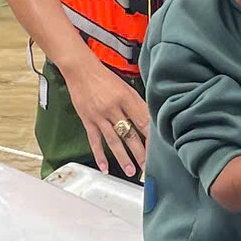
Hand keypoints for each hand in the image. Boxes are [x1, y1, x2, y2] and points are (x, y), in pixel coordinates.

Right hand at [64, 58, 150, 177]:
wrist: (81, 70)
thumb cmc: (104, 77)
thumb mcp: (125, 87)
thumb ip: (136, 104)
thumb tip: (150, 121)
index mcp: (126, 98)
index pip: (142, 121)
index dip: (151, 137)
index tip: (158, 150)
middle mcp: (113, 108)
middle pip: (130, 134)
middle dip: (140, 152)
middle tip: (148, 167)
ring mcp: (99, 116)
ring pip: (114, 141)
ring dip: (123, 158)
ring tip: (132, 171)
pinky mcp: (88, 120)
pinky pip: (94, 141)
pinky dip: (99, 155)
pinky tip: (105, 167)